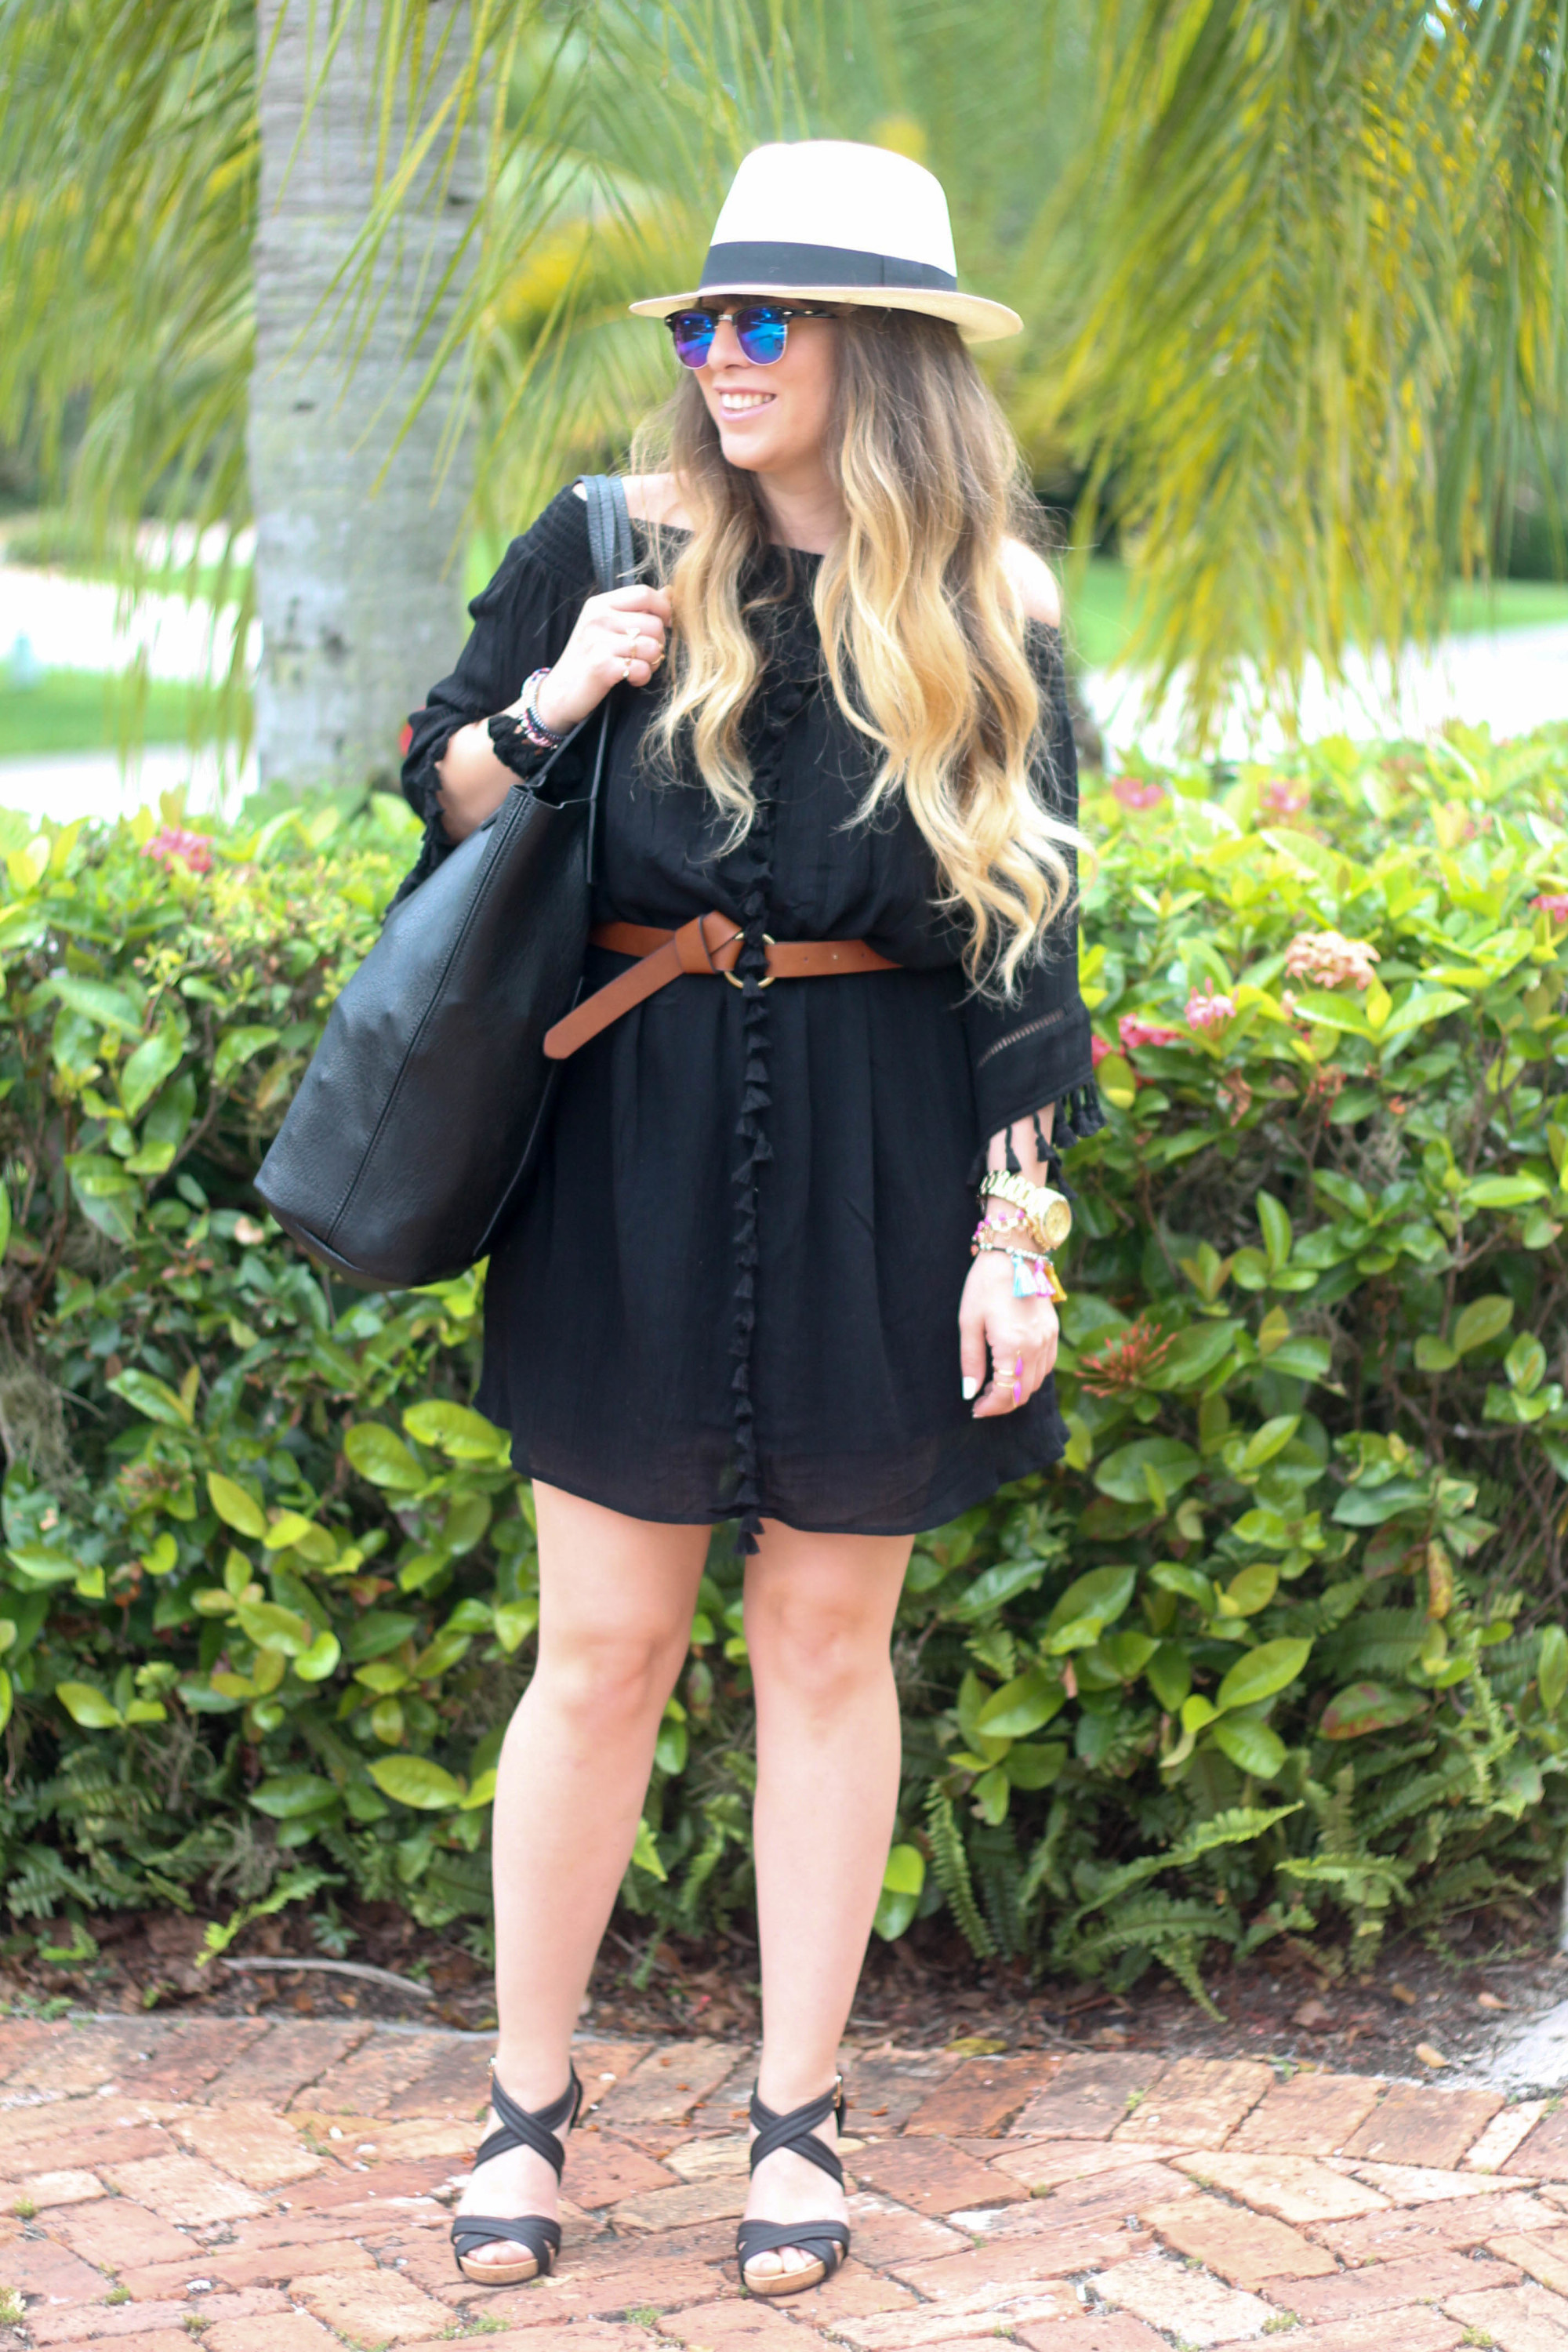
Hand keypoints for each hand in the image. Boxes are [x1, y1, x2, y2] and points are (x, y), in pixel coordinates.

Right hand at [533, 585, 673, 733]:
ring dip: (652, 662)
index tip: (666, 624)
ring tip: (637, 666)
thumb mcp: (607, 626)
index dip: (664, 609)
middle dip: (659, 643)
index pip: (644, 593)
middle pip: (654, 623)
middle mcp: (598, 618)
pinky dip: (642, 678)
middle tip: (646, 655)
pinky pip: (642, 668)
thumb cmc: (588, 658)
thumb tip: (670, 592)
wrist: (560, 692)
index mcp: (600, 604)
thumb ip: (637, 608)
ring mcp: (598, 642)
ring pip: (652, 647)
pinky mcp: (601, 667)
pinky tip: (630, 679)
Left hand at [958, 1251, 1058, 1418]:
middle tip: (981, 1401)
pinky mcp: (1053, 1331)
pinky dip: (1031, 1376)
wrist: (1013, 1254)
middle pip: (1023, 1392)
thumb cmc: (985, 1285)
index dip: (990, 1408)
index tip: (975, 1409)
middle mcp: (1036, 1345)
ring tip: (994, 1386)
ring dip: (1017, 1391)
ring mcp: (1048, 1339)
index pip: (1005, 1393)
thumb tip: (969, 1392)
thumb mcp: (968, 1322)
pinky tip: (1013, 1370)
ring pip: (1037, 1382)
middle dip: (1002, 1403)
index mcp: (1013, 1345)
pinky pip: (1047, 1366)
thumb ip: (971, 1361)